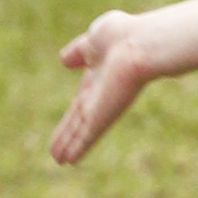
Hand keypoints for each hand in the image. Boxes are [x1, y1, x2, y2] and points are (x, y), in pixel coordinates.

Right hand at [49, 10, 156, 164]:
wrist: (139, 45)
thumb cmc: (122, 36)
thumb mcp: (94, 39)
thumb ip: (79, 51)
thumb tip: (64, 60)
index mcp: (97, 77)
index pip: (81, 102)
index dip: (71, 115)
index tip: (64, 128)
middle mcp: (100, 96)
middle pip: (80, 120)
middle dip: (67, 134)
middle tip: (58, 150)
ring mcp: (101, 108)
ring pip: (82, 132)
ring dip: (68, 146)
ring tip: (58, 160)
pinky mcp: (103, 117)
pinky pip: (87, 136)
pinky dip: (77, 149)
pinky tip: (68, 161)